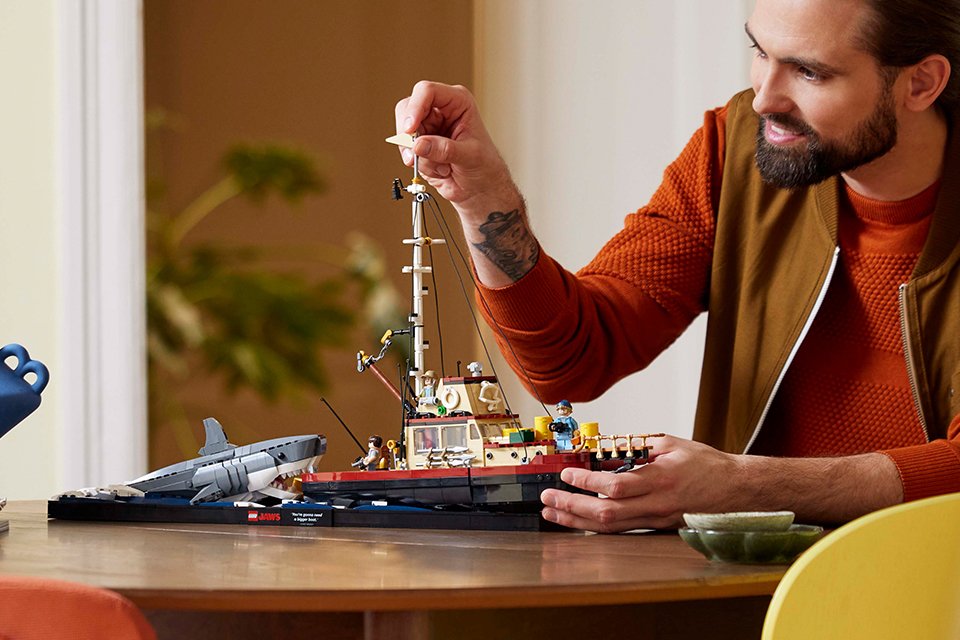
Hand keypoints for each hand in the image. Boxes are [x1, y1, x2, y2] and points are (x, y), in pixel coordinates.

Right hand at [395, 81, 519, 216]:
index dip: (415, 108)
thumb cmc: (485, 166)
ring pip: (404, 133)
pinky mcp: (420, 144)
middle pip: (408, 109)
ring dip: (418, 155)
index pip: (427, 92)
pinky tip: (437, 170)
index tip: (411, 129)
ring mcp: (428, 127)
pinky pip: (406, 150)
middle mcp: (440, 111)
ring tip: (441, 167)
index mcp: (457, 102)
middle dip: (410, 135)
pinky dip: (418, 164)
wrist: (481, 189)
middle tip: (416, 153)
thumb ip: (445, 149)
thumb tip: (419, 145)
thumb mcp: (470, 156)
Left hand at [540, 435, 746, 531]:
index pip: (615, 485)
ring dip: (577, 520)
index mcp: (660, 479)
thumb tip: (604, 452)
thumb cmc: (707, 465)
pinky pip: (621, 530)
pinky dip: (595, 525)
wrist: (737, 490)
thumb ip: (636, 449)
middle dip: (571, 506)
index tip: (566, 473)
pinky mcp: (657, 528)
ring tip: (553, 512)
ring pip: (610, 527)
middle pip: (606, 512)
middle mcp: (657, 504)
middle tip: (548, 497)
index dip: (586, 482)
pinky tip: (577, 520)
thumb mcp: (670, 445)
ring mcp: (656, 520)